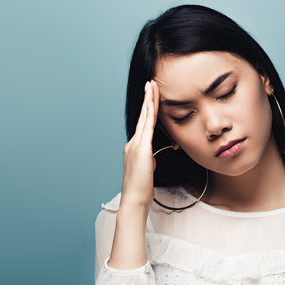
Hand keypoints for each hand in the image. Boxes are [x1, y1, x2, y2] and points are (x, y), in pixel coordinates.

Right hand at [121, 79, 159, 207]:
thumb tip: (152, 159)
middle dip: (147, 99)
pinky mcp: (142, 150)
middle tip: (151, 83)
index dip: (147, 109)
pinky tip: (152, 103)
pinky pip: (147, 128)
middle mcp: (132, 144)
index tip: (150, 96)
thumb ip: (148, 162)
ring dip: (149, 101)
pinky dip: (149, 114)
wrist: (134, 200)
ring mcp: (135, 146)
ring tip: (153, 87)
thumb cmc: (140, 190)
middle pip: (142, 117)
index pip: (143, 124)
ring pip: (144, 119)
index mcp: (134, 148)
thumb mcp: (146, 172)